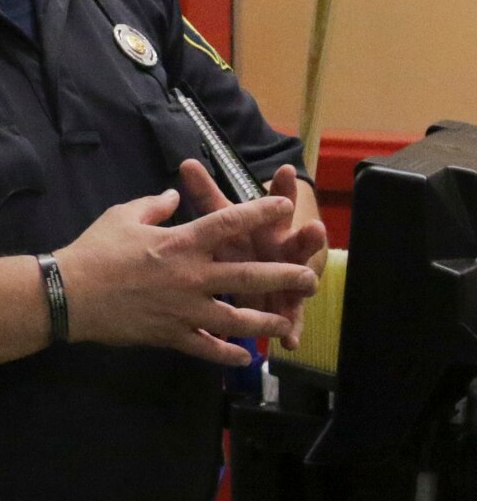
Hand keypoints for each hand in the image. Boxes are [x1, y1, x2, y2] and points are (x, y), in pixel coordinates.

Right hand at [55, 186, 318, 366]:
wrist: (69, 294)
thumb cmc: (94, 251)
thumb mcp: (122, 217)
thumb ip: (154, 206)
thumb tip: (174, 197)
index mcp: (180, 242)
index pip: (229, 222)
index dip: (259, 212)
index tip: (284, 205)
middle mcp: (191, 276)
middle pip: (250, 275)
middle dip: (285, 276)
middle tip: (309, 276)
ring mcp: (184, 309)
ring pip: (238, 319)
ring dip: (266, 321)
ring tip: (285, 322)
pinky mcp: (171, 334)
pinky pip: (206, 347)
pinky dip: (227, 354)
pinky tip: (245, 358)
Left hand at [177, 159, 328, 350]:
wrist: (262, 265)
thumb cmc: (241, 237)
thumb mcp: (223, 217)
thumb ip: (207, 193)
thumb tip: (185, 161)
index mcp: (267, 226)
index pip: (275, 202)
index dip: (281, 187)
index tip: (286, 170)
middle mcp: (282, 249)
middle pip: (296, 239)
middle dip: (306, 234)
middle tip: (315, 227)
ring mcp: (287, 277)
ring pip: (298, 279)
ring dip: (303, 280)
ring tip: (310, 283)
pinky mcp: (284, 304)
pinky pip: (288, 318)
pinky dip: (290, 328)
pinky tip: (291, 339)